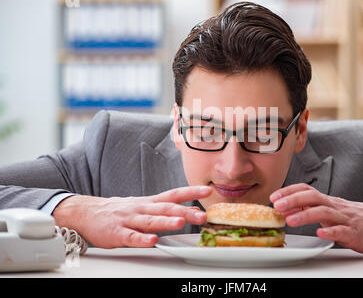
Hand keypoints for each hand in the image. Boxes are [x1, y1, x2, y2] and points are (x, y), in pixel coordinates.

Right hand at [53, 186, 211, 248]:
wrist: (86, 213)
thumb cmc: (119, 211)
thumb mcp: (144, 206)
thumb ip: (166, 209)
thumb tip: (192, 211)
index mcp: (149, 202)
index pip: (173, 194)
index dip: (191, 192)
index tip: (207, 190)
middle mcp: (141, 208)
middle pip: (165, 208)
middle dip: (185, 211)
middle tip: (201, 215)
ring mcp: (128, 220)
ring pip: (150, 220)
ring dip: (166, 222)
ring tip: (181, 223)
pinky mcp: (116, 233)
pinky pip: (131, 237)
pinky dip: (142, 239)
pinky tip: (152, 240)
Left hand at [270, 183, 362, 252]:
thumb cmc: (352, 217)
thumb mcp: (330, 209)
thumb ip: (310, 208)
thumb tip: (287, 206)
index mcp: (327, 201)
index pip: (306, 190)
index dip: (289, 191)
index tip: (274, 196)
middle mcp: (334, 206)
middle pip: (312, 197)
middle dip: (293, 200)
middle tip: (277, 206)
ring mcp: (344, 219)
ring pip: (324, 213)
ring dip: (305, 216)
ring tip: (290, 220)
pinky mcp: (354, 232)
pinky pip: (341, 231)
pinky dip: (330, 232)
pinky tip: (320, 234)